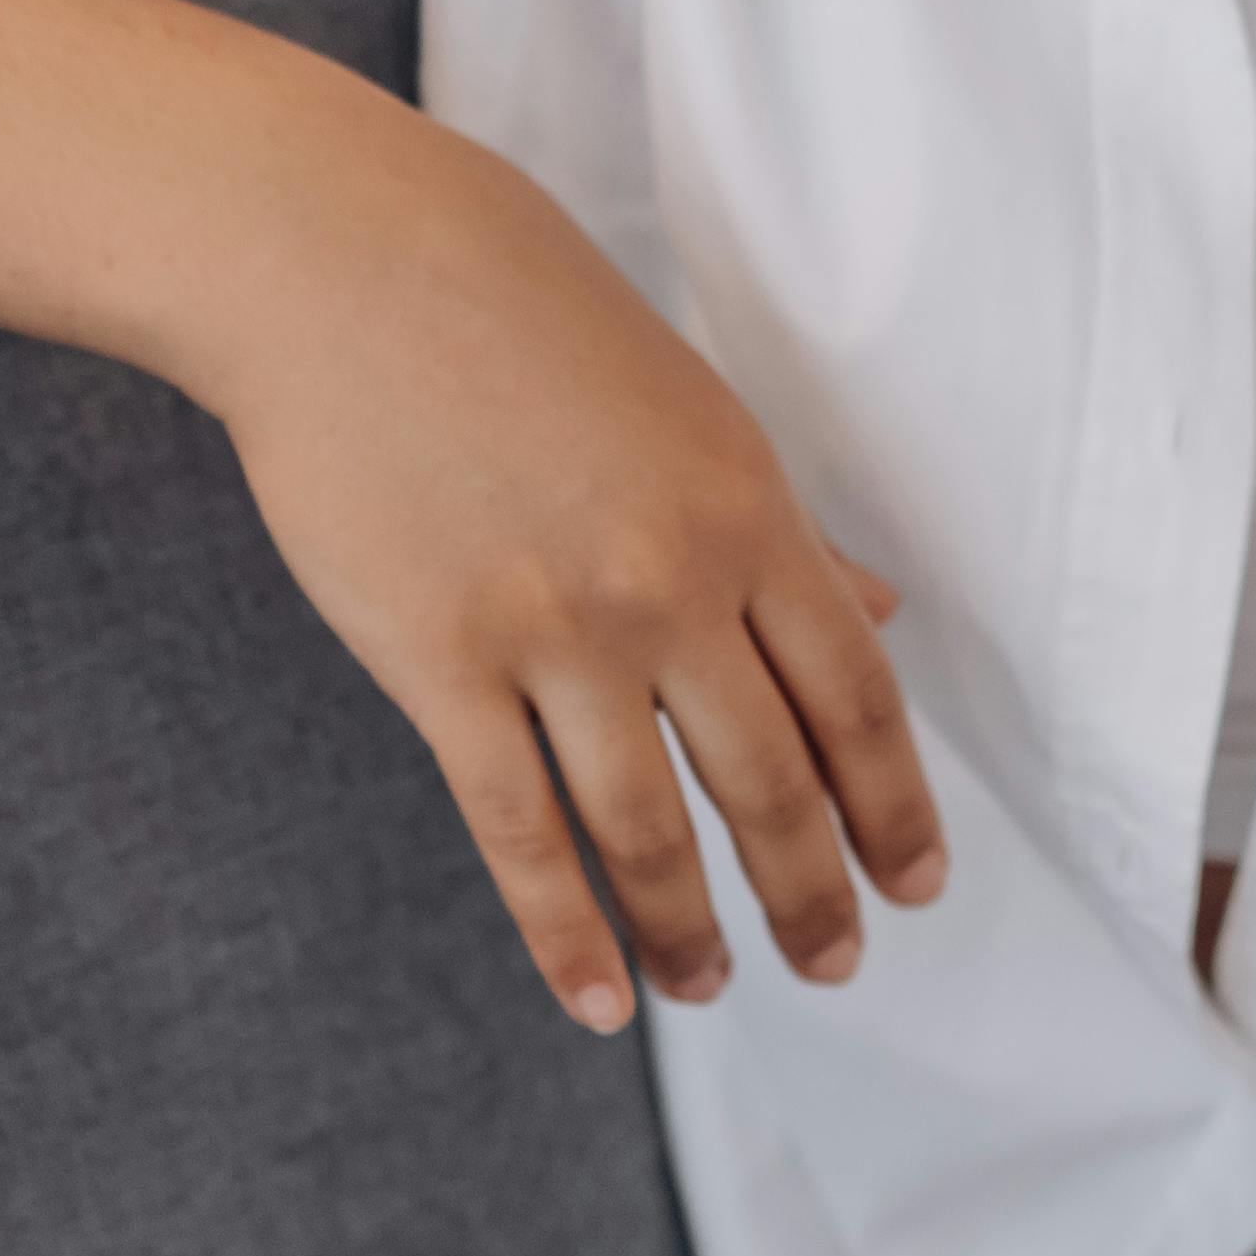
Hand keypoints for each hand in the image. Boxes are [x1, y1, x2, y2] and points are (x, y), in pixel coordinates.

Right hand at [0, 0, 946, 1039]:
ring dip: (692, 929)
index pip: (857, 699)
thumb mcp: (686, 406)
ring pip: (651, 829)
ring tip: (711, 987)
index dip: (895, 807)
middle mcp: (670, 584)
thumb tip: (878, 613)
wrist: (340, 259)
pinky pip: (520, 831)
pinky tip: (599, 997)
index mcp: (750, 514)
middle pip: (772, 784)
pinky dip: (566, 932)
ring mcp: (555, 630)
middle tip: (835, 964)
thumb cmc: (517, 315)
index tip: (915, 883)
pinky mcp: (440, 660)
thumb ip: (778, 531)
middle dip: (813, 894)